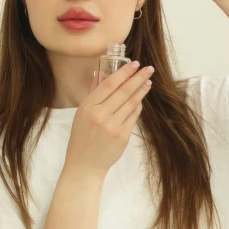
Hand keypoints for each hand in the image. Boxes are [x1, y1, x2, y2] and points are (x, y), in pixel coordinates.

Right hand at [64, 61, 152, 177]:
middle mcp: (101, 114)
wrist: (85, 164)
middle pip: (123, 92)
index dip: (123, 73)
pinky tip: (141, 98)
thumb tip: (100, 74)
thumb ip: (92, 93)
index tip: (135, 64)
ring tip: (148, 81)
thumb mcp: (81, 113)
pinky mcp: (123, 136)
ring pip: (131, 103)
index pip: (109, 85)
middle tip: (148, 69)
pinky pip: (133, 116)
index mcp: (88, 106)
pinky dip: (138, 106)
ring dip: (141, 90)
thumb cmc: (80, 137)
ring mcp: (113, 126)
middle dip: (137, 78)